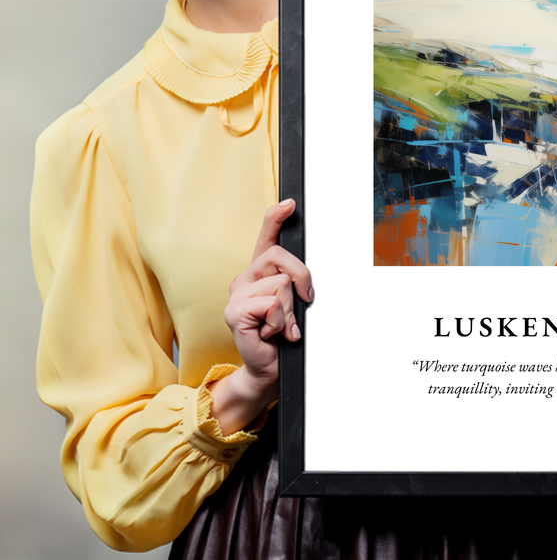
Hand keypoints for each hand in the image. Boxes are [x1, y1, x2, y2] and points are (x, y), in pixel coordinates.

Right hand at [209, 199, 313, 433]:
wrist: (270, 368)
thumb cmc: (283, 335)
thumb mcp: (294, 304)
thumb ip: (295, 284)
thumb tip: (305, 276)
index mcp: (260, 272)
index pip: (266, 237)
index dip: (276, 217)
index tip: (290, 203)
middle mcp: (245, 278)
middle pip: (281, 257)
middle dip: (302, 279)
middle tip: (302, 303)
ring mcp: (236, 294)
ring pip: (281, 284)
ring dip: (290, 310)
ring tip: (281, 326)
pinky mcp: (234, 312)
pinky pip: (271, 304)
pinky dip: (280, 322)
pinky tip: (271, 333)